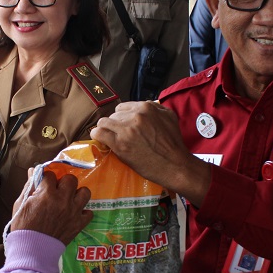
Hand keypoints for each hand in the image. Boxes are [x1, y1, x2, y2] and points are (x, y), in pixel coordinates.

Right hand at [11, 171, 91, 245]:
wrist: (32, 249)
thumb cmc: (24, 226)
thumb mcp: (21, 204)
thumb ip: (29, 186)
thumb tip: (34, 172)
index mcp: (47, 194)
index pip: (50, 174)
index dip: (46, 178)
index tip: (44, 184)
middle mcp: (63, 200)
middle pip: (71, 179)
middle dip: (63, 183)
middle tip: (58, 191)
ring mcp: (74, 212)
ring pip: (85, 192)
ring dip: (77, 194)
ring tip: (70, 200)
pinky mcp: (79, 224)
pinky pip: (89, 212)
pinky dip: (83, 212)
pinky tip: (75, 214)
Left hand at [90, 101, 209, 203]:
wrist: (175, 165)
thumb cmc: (174, 144)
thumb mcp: (169, 117)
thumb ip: (155, 108)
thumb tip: (142, 107)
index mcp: (146, 108)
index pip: (122, 108)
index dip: (121, 117)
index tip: (122, 126)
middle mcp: (135, 116)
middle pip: (113, 116)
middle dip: (114, 125)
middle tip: (118, 135)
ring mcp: (127, 130)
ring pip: (103, 123)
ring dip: (104, 130)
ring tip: (107, 137)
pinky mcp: (120, 144)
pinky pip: (99, 133)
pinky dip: (97, 136)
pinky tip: (100, 139)